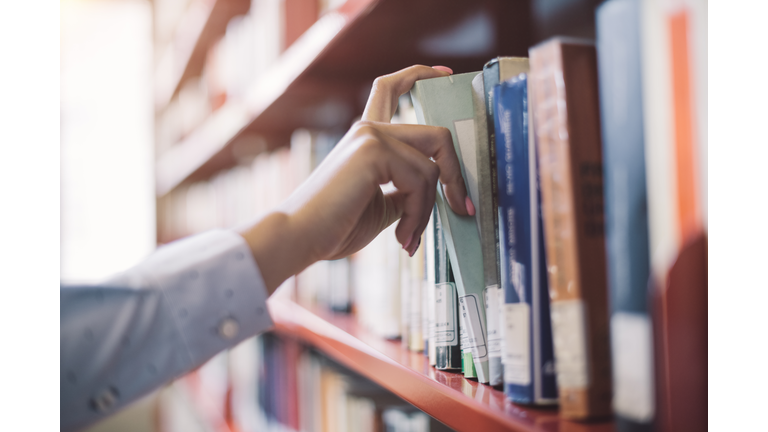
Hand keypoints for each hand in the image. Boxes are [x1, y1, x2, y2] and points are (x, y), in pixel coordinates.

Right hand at [240, 65, 472, 292]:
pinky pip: (421, 180)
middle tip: (461, 208)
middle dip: (455, 175)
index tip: (445, 74)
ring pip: (432, 166)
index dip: (421, 75)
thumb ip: (407, 190)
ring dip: (429, 209)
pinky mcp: (373, 150)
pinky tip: (402, 236)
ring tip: (409, 237)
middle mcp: (368, 128)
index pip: (392, 87)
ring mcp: (371, 136)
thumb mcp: (382, 205)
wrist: (300, 238)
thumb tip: (438, 192)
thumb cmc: (334, 227)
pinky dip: (419, 214)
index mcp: (366, 137)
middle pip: (436, 136)